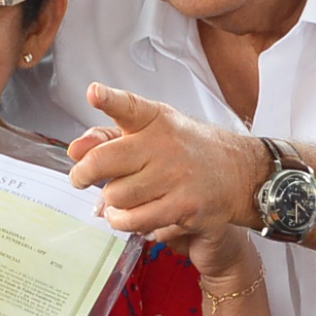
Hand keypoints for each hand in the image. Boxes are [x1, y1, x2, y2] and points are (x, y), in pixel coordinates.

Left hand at [67, 84, 264, 249]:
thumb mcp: (154, 131)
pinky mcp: (184, 207)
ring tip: (116, 202)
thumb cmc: (189, 151)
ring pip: (116, 197)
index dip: (108, 98)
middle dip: (84, 175)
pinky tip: (131, 216)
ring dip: (109, 204)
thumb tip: (75, 150)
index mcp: (156, 120)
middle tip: (81, 179)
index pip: (129, 106)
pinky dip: (126, 223)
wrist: (240, 173)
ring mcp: (175, 178)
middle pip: (104, 163)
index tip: (94, 93)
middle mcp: (164, 146)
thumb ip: (110, 137)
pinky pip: (136, 221)